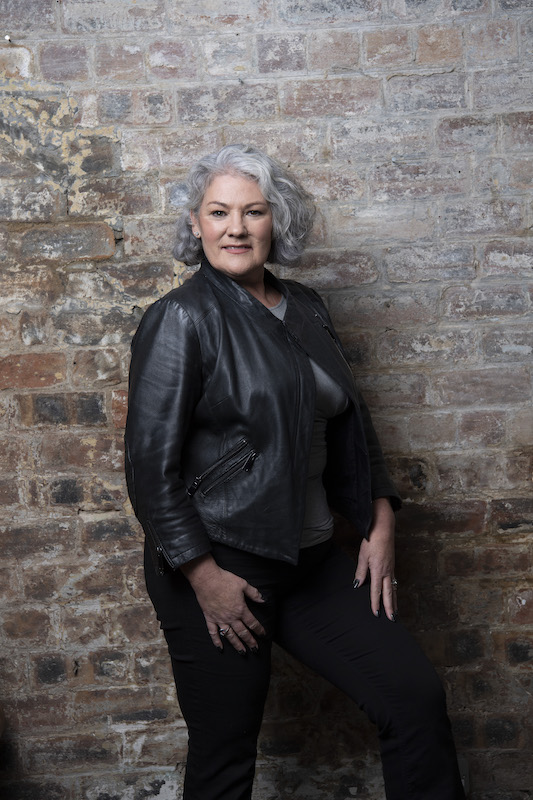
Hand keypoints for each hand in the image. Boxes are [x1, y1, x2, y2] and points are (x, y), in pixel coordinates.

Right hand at [181, 554, 265, 651]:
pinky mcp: (210, 618)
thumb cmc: (225, 580)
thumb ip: (254, 593)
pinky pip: (213, 633)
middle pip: (243, 633)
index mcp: (240, 609)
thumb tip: (264, 600)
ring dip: (237, 645)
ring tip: (242, 652)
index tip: (263, 635)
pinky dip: (217, 641)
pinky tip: (220, 648)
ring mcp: (220, 620)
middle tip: (255, 650)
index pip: (252, 623)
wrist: (207, 579)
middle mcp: (231, 617)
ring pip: (230, 636)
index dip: (259, 630)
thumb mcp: (243, 584)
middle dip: (250, 642)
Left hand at [353, 497, 396, 621]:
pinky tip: (393, 593)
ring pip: (393, 588)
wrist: (383, 529)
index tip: (376, 614)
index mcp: (378, 571)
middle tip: (392, 619)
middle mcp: (387, 572)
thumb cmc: (372, 541)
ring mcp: (391, 568)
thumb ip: (360, 572)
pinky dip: (394, 590)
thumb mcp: (363, 556)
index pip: (376, 591)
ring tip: (395, 611)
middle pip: (389, 593)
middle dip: (391, 607)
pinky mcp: (392, 565)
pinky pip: (394, 581)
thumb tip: (358, 585)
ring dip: (394, 600)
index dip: (375, 603)